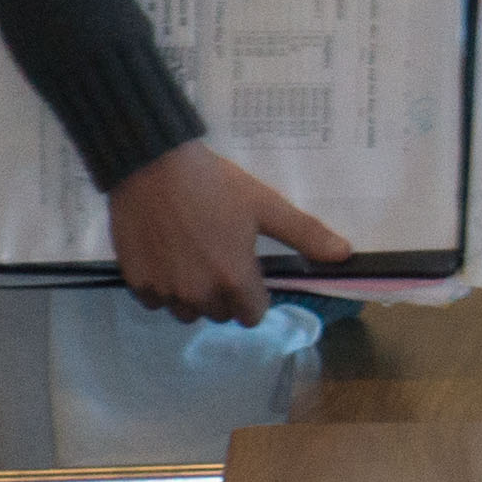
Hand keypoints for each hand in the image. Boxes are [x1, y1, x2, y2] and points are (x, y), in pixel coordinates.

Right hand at [107, 140, 353, 326]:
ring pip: (187, 312)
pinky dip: (163, 287)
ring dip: (194, 295)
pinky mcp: (137, 283)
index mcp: (234, 281)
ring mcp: (165, 291)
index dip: (254, 295)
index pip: (252, 316)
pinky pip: (156, 301)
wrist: (153, 165)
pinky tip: (167, 258)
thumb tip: (344, 255)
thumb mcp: (265, 206)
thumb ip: (305, 234)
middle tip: (220, 256)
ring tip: (193, 257)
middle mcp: (199, 295)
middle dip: (225, 294)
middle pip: (220, 314)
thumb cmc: (215, 185)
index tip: (248, 270)